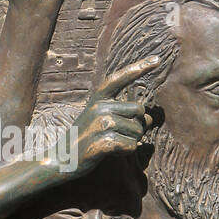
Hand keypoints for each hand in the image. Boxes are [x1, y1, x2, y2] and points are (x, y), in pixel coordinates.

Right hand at [68, 60, 157, 175]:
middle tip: (121, 134)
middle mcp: (99, 107)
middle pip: (139, 111)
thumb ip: (124, 114)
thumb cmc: (85, 138)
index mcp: (98, 99)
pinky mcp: (103, 143)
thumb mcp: (99, 118)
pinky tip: (111, 152)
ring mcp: (100, 125)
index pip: (120, 78)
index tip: (158, 58)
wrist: (60, 160)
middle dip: (138, 125)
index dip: (139, 67)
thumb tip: (150, 119)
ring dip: (131, 141)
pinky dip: (126, 152)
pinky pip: (131, 146)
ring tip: (112, 144)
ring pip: (138, 131)